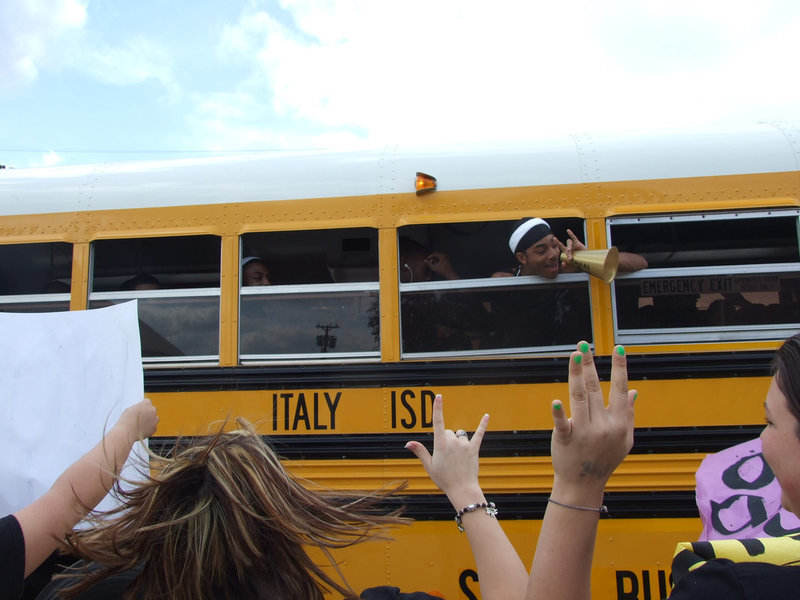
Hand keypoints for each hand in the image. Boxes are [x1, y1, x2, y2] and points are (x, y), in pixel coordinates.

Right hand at [116, 398, 158, 440]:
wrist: (127, 433)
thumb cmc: (126, 421)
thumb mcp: (130, 409)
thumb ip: (138, 407)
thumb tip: (140, 409)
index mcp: (146, 404)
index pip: (147, 402)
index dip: (143, 406)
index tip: (140, 410)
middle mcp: (152, 410)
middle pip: (152, 409)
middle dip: (148, 413)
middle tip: (141, 417)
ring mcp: (154, 419)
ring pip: (155, 418)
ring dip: (150, 420)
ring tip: (142, 424)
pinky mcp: (154, 428)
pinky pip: (154, 427)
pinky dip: (150, 428)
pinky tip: (143, 429)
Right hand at [406, 394, 488, 503]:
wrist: (462, 490)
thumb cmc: (444, 480)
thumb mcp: (429, 466)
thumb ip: (420, 452)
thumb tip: (408, 443)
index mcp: (440, 444)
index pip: (438, 422)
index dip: (438, 408)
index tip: (438, 396)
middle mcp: (453, 442)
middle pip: (448, 432)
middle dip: (446, 441)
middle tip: (446, 458)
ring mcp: (464, 445)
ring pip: (460, 435)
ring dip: (458, 441)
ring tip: (457, 457)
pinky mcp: (474, 449)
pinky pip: (479, 434)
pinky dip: (483, 424)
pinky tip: (486, 415)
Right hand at [425, 252, 457, 279]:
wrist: (450, 274)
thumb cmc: (442, 271)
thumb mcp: (434, 268)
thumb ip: (429, 264)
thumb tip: (424, 260)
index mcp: (442, 256)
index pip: (434, 254)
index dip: (430, 256)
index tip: (427, 259)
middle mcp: (445, 255)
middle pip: (436, 254)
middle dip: (432, 258)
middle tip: (429, 262)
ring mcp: (447, 256)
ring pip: (439, 256)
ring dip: (435, 259)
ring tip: (433, 264)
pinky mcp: (447, 258)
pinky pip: (441, 257)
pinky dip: (438, 260)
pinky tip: (437, 264)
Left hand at [550, 342, 634, 496]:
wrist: (584, 483)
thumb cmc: (605, 459)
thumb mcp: (624, 439)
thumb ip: (628, 414)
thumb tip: (633, 391)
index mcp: (618, 422)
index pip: (619, 389)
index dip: (619, 368)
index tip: (618, 349)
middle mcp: (603, 425)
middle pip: (594, 388)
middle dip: (589, 364)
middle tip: (584, 345)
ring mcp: (585, 433)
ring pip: (579, 397)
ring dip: (576, 375)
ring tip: (574, 356)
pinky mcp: (566, 440)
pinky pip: (563, 424)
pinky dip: (559, 414)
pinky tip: (556, 402)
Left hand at [557, 229, 587, 271]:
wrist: (585, 262)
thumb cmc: (577, 264)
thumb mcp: (571, 267)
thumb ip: (566, 266)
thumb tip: (563, 263)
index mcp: (566, 251)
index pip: (560, 245)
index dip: (557, 242)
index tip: (554, 238)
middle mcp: (569, 247)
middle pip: (565, 246)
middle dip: (568, 253)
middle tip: (570, 259)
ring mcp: (573, 245)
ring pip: (569, 243)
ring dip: (570, 247)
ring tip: (571, 252)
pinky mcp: (578, 244)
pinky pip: (574, 238)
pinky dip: (571, 234)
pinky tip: (568, 231)